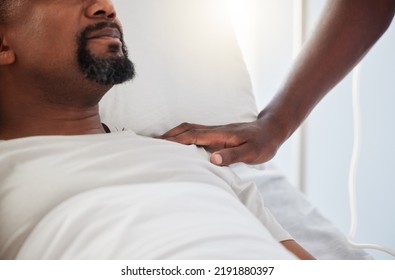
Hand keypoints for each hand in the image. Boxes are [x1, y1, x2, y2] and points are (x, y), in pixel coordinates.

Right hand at [160, 115, 287, 165]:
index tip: (157, 145)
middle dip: (167, 136)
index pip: (192, 136)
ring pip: (188, 130)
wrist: (271, 129)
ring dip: (172, 135)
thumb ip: (233, 155)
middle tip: (149, 143)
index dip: (174, 140)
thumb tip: (212, 159)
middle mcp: (213, 131)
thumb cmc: (263, 142)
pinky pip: (194, 134)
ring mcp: (214, 132)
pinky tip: (178, 146)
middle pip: (185, 130)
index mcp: (219, 134)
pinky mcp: (216, 136)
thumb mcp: (252, 152)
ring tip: (158, 144)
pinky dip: (182, 138)